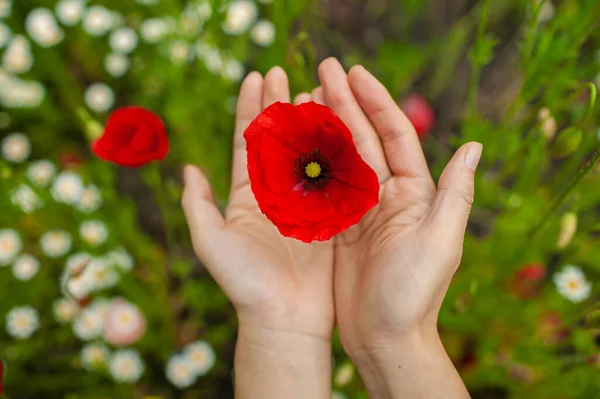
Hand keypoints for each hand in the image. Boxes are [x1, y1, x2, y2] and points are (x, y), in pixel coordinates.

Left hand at [182, 67, 333, 398]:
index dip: (248, 108)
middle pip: (277, 139)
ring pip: (306, 151)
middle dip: (277, 104)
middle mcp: (275, 194)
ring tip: (311, 89)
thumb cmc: (244, 283)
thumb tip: (186, 168)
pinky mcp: (329, 215)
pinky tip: (337, 123)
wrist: (283, 319)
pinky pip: (333, 175)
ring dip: (308, 119)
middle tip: (281, 71)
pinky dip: (335, 148)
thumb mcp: (211, 242)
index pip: (247, 141)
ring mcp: (304, 202)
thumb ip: (196, 204)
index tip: (254, 76)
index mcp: (246, 196)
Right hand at [316, 58, 478, 397]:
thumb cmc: (416, 294)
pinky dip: (307, 164)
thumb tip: (474, 145)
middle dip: (343, 103)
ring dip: (322, 127)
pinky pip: (320, 188)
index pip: (394, 136)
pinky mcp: (337, 229)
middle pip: (362, 139)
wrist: (386, 338)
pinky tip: (291, 143)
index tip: (353, 74)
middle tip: (322, 69)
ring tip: (302, 97)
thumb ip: (457, 192)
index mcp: (414, 193)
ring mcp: (360, 211)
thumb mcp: (442, 242)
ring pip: (338, 159)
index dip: (375, 102)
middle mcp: (387, 196)